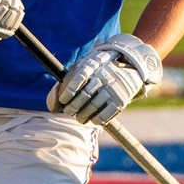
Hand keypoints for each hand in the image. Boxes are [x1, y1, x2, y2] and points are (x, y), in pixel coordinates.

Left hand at [47, 33, 163, 124]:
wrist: (130, 63)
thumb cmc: (99, 67)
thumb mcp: (84, 65)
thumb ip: (67, 81)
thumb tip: (53, 105)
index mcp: (93, 65)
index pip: (77, 79)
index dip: (67, 92)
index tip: (63, 100)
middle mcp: (104, 76)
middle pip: (84, 96)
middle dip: (72, 108)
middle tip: (69, 111)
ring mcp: (113, 89)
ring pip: (92, 108)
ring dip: (82, 116)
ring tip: (79, 117)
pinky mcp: (121, 101)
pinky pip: (105, 116)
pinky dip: (95, 120)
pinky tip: (91, 119)